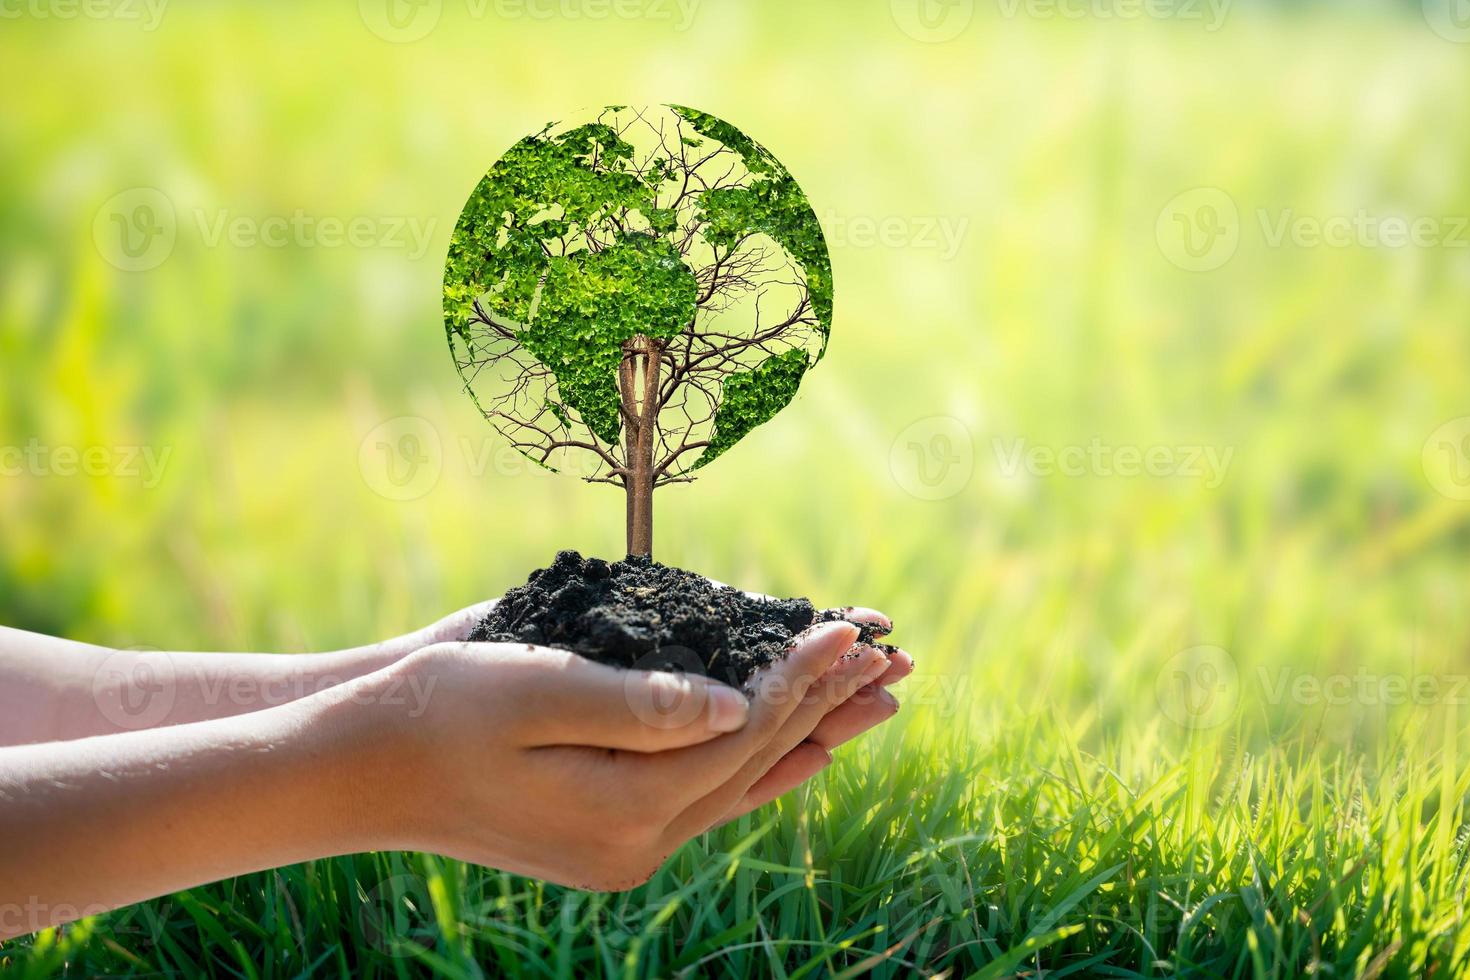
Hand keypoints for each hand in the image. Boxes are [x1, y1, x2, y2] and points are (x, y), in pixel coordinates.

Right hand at [357, 620, 899, 889]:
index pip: (741, 734)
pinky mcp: (612, 831)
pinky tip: (799, 747)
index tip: (851, 628)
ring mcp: (625, 846)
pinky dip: (761, 761)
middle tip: (894, 656)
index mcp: (620, 811)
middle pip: (757, 761)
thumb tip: (735, 705)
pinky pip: (709, 794)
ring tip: (877, 700)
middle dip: (825, 702)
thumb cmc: (433, 711)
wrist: (360, 768)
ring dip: (810, 733)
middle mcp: (635, 842)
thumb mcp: (529, 689)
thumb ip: (637, 702)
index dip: (800, 677)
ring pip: (743, 781)